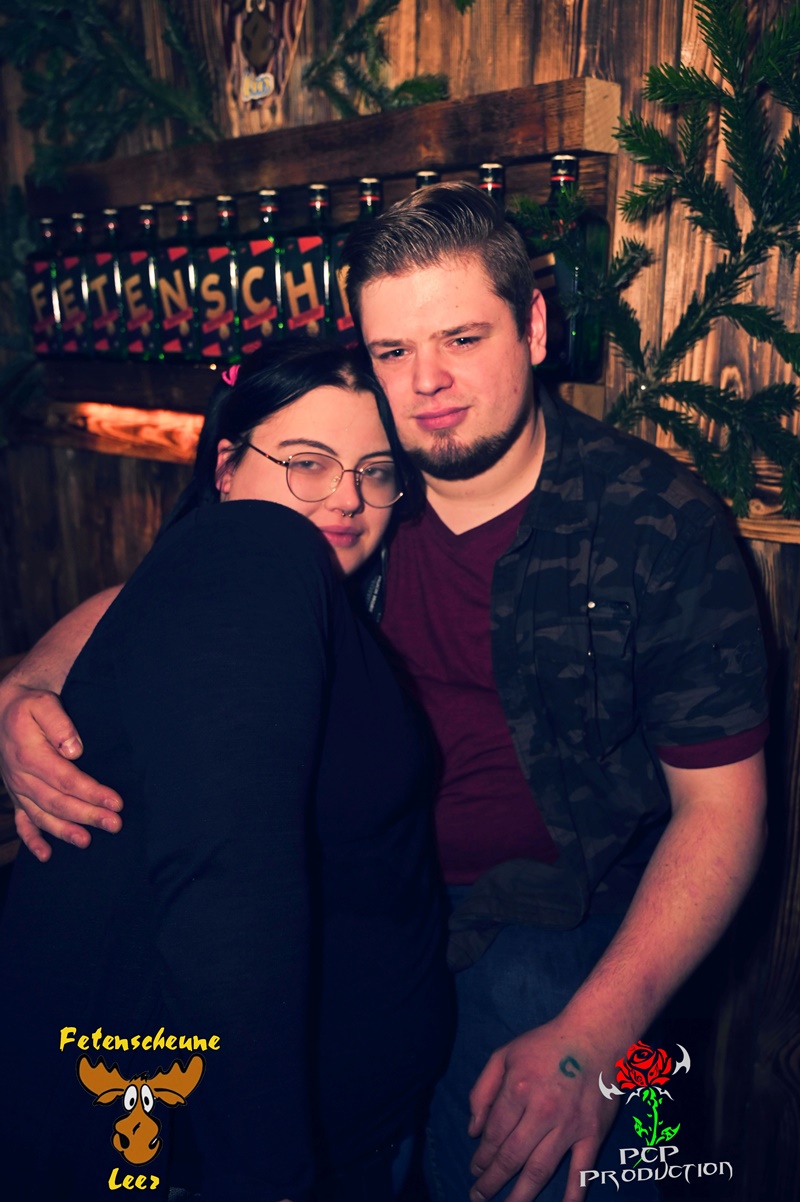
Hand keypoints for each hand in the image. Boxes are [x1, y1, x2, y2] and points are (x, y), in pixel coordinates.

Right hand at [0, 682, 122, 861]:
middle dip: (87, 815)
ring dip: (65, 831)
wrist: (4, 710)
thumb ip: (59, 724)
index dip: (92, 793)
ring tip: (87, 842)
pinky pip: (22, 821)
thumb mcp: (43, 704)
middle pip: (58, 802)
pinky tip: (45, 855)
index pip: (66, 779)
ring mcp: (18, 789)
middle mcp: (22, 777)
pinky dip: (32, 840)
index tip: (116, 802)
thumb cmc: (30, 706)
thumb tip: (74, 750)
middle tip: (115, 824)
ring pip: (42, 815)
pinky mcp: (17, 795)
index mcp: (30, 756)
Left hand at [467, 1018, 617, 1201]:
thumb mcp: (505, 1055)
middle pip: (512, 1156)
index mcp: (518, 1088)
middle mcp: (542, 1110)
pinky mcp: (593, 1133)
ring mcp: (570, 1124)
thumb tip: (473, 1131)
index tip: (474, 1170)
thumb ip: (482, 1091)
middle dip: (492, 1181)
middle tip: (478, 1197)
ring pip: (540, 1169)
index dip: (481, 1157)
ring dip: (520, 1195)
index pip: (494, 1135)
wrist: (594, 1035)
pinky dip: (572, 1194)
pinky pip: (582, 1170)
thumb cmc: (544, 1045)